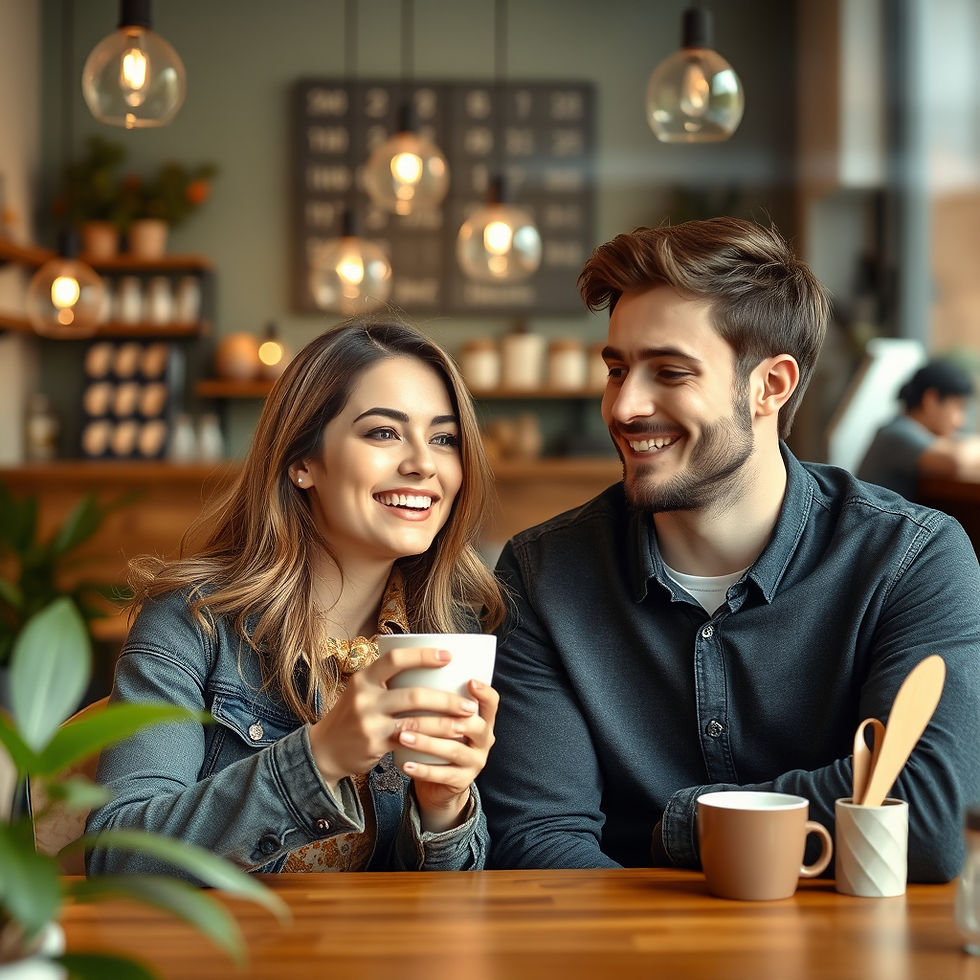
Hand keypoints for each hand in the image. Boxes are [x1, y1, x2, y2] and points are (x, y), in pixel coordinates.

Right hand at [307, 645, 486, 799]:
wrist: (324, 749)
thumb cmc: (353, 715)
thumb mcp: (363, 691)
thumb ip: (387, 679)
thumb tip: (428, 665)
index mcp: (364, 677)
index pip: (395, 658)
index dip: (423, 655)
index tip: (450, 655)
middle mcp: (365, 697)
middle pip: (413, 694)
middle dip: (446, 699)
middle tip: (469, 703)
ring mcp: (369, 722)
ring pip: (415, 720)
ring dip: (445, 723)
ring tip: (466, 723)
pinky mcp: (374, 744)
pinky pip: (409, 741)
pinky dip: (431, 741)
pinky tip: (448, 742)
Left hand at [396, 676, 498, 832]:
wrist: (439, 782)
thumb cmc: (438, 738)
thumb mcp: (444, 717)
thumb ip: (437, 697)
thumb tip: (410, 662)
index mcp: (482, 719)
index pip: (492, 703)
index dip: (485, 692)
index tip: (469, 680)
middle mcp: (484, 740)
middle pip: (473, 725)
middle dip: (444, 717)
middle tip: (416, 710)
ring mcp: (475, 762)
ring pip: (454, 749)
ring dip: (426, 742)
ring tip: (402, 735)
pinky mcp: (461, 781)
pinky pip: (442, 775)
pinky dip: (422, 770)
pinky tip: (404, 764)